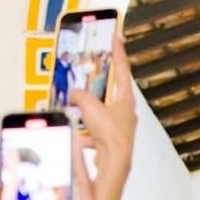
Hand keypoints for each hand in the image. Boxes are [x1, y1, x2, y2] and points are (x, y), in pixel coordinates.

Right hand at [72, 35, 136, 199]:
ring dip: (89, 113)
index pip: (122, 69)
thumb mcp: (89, 106)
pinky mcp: (111, 142)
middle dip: (99, 86)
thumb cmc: (110, 135)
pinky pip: (95, 133)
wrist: (113, 163)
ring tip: (77, 111)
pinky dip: (85, 134)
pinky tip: (77, 137)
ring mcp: (120, 129)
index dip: (118, 51)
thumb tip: (73, 94)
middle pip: (112, 93)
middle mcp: (126, 113)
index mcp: (126, 100)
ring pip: (102, 114)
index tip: (117, 37)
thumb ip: (79, 94)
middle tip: (91, 76)